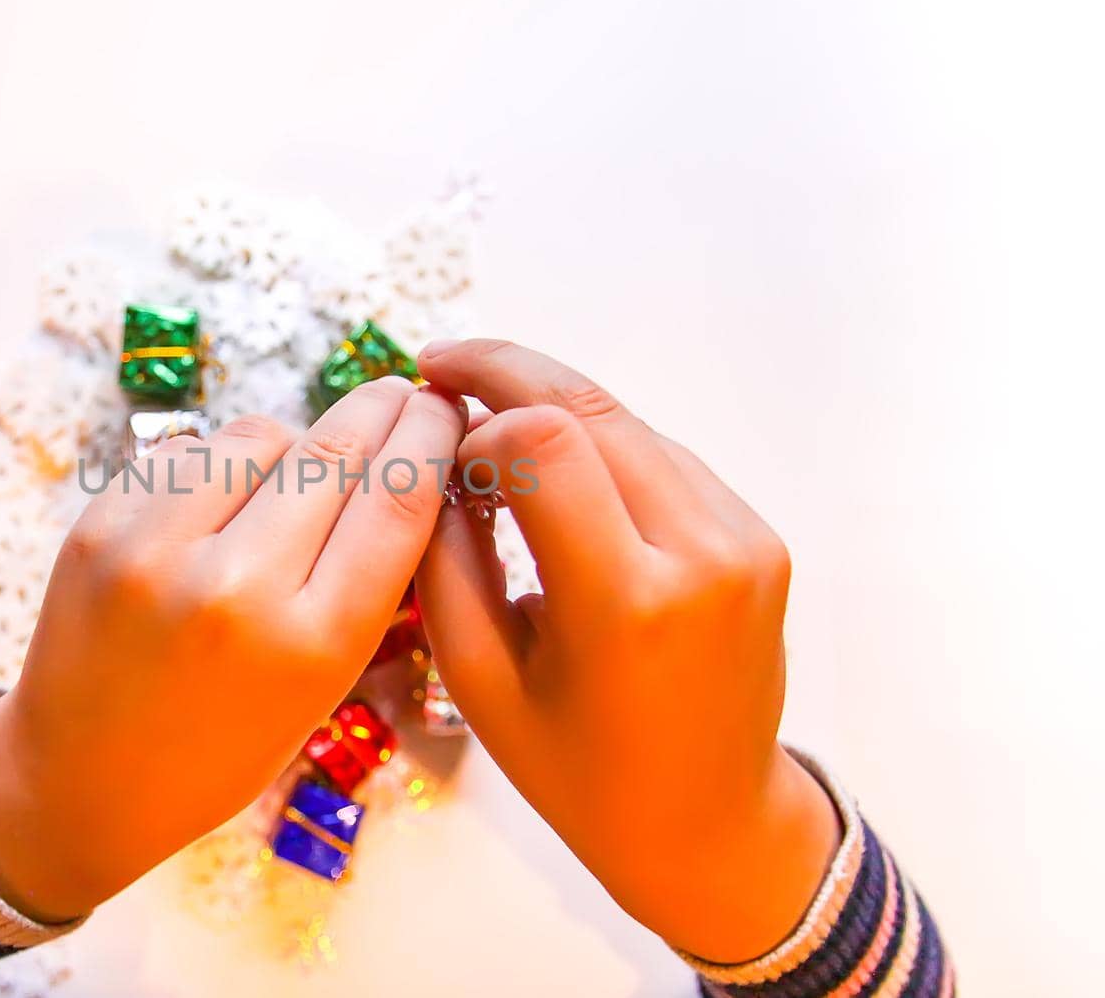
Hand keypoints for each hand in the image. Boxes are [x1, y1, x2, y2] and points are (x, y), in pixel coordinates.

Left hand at [0, 377, 464, 920]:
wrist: (80, 780)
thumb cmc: (220, 748)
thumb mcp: (321, 691)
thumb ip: (367, 586)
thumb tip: (410, 464)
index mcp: (311, 647)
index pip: (398, 499)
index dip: (433, 437)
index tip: (446, 408)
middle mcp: (234, 591)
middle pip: (338, 451)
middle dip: (383, 410)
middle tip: (403, 391)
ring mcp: (155, 550)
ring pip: (262, 435)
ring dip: (295, 442)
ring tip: (296, 476)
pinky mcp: (98, 524)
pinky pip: (190, 451)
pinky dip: (220, 462)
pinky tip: (223, 502)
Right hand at [415, 339, 838, 961]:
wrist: (708, 823)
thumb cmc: (576, 770)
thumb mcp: (482, 680)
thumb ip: (446, 558)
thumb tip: (430, 453)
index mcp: (625, 604)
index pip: (545, 441)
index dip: (475, 420)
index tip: (433, 441)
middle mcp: (700, 556)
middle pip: (590, 408)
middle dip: (506, 375)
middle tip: (440, 367)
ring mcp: (744, 541)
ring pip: (628, 422)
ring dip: (553, 412)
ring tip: (490, 434)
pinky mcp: (760, 538)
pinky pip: (665, 458)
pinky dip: (603, 449)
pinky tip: (558, 477)